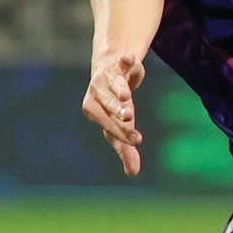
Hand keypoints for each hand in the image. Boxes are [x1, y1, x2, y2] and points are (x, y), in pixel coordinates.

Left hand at [83, 52, 147, 175]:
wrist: (111, 69)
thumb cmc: (113, 104)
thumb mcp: (119, 125)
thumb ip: (125, 147)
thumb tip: (133, 173)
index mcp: (94, 111)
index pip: (107, 124)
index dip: (121, 131)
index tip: (137, 139)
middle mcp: (97, 93)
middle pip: (106, 103)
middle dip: (116, 110)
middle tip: (129, 118)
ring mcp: (107, 76)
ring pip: (112, 84)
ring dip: (118, 89)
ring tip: (126, 96)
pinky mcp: (119, 62)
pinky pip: (121, 61)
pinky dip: (125, 61)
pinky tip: (129, 59)